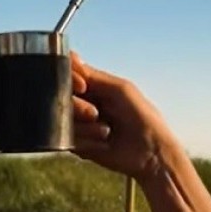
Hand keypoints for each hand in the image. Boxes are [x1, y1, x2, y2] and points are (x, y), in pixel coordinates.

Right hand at [71, 52, 182, 181]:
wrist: (151, 154)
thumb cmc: (142, 117)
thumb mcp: (120, 90)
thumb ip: (93, 75)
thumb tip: (71, 57)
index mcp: (93, 86)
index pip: (67, 75)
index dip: (69, 79)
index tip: (82, 87)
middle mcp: (83, 103)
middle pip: (59, 97)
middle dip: (76, 106)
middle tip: (94, 114)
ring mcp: (79, 124)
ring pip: (60, 120)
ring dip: (83, 127)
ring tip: (105, 132)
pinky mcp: (77, 145)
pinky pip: (66, 139)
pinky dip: (84, 141)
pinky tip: (102, 144)